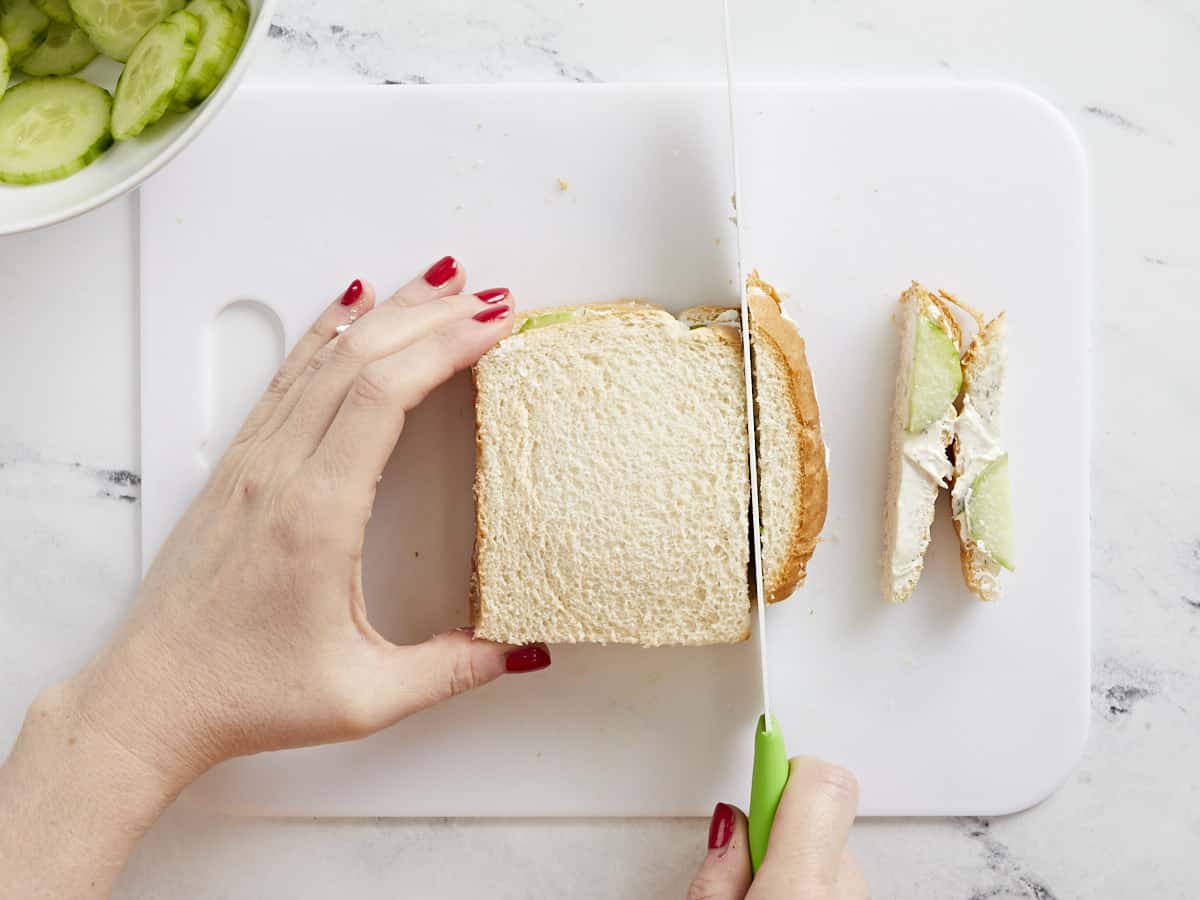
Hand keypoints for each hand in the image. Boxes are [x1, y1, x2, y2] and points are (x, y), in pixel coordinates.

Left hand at [69, 256, 547, 787]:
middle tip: (490, 297)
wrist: (152, 697)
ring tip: (438, 282)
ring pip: (321, 357)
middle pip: (358, 358)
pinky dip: (327, 332)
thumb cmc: (244, 694)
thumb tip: (520, 648)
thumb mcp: (364, 698)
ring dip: (385, 313)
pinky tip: (350, 308)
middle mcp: (278, 473)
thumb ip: (451, 672)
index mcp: (315, 515)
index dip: (443, 346)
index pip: (382, 395)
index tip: (492, 322)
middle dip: (431, 316)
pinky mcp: (238, 467)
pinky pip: (288, 378)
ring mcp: (252, 463)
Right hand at [687, 757, 869, 899]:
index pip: (815, 782)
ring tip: (758, 896)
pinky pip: (834, 874)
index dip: (778, 763)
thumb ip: (720, 866)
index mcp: (801, 885)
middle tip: (743, 863)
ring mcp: (859, 895)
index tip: (763, 737)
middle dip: (774, 825)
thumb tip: (730, 822)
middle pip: (812, 812)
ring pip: (822, 845)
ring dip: (790, 859)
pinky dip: (809, 882)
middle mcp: (845, 886)